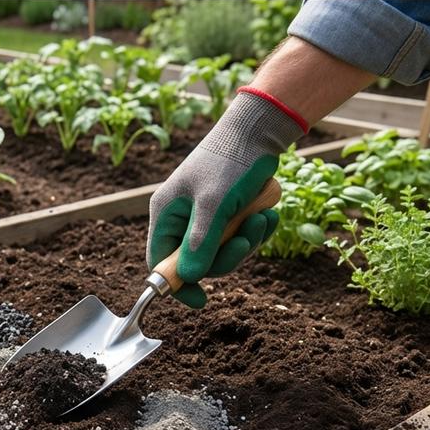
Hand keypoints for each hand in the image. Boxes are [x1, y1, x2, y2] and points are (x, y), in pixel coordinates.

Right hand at [147, 90, 303, 307]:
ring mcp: (206, 215)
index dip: (178, 285)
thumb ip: (200, 243)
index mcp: (167, 213)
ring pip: (223, 252)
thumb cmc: (231, 160)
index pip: (160, 262)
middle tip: (247, 237)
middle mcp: (182, 216)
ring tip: (262, 217)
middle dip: (227, 255)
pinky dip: (256, 231)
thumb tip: (188, 278)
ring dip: (247, 240)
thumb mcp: (215, 204)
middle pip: (197, 262)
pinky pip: (240, 237)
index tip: (201, 300)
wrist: (260, 129)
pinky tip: (269, 214)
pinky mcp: (229, 212)